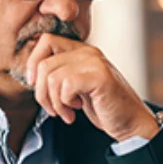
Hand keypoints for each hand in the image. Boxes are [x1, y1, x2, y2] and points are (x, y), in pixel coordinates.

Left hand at [25, 34, 157, 141]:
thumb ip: (59, 75)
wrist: (130, 122)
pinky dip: (66, 103)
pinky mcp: (100, 77)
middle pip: (44, 64)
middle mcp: (88, 52)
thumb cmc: (103, 107)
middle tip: (53, 109)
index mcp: (81, 51)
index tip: (34, 84)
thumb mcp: (76, 87)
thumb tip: (32, 76)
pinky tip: (77, 110)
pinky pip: (66, 86)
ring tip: (67, 112)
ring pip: (52, 77)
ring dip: (55, 102)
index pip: (45, 41)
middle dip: (41, 93)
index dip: (32, 63)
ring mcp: (95, 63)